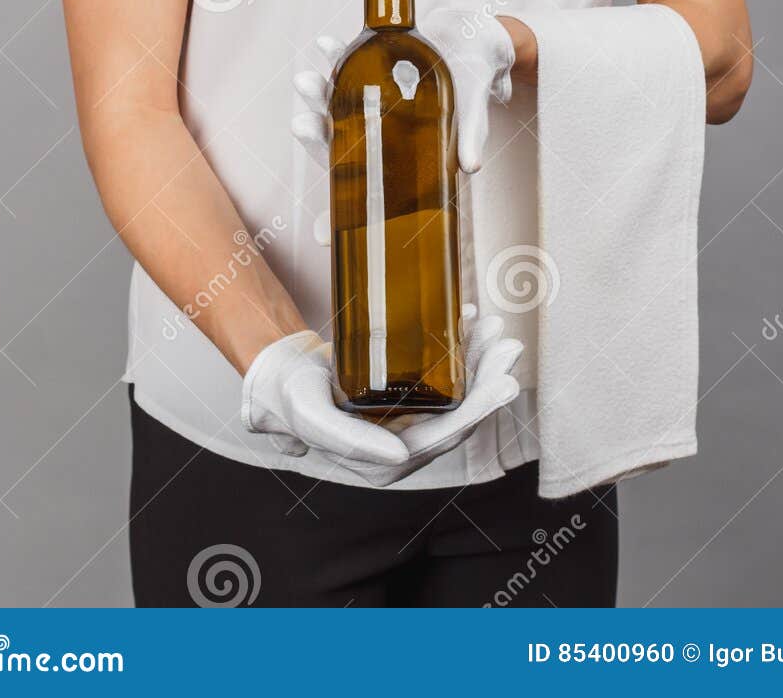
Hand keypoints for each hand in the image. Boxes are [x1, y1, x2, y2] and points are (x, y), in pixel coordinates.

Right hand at [240, 308, 522, 486]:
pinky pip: (439, 374)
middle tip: (508, 347)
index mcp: (387, 461)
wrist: (274, 377)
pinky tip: (467, 320)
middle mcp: (404, 443)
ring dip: (480, 361)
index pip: (446, 436)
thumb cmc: (289, 398)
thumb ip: (351, 441)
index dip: (479, 410)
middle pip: (460, 413)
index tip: (505, 382)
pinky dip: (457, 348)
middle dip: (489, 380)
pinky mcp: (403, 393)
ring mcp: (406, 417)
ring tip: (496, 330)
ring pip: (455, 392)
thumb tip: (403, 456)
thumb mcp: (312, 417)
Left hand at [292, 10, 515, 243]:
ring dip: (316, 92)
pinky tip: (326, 45)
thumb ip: (470, 136)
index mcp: (399, 152)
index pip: (365, 183)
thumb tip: (471, 166)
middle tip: (302, 125)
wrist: (476, 39)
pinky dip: (335, 53)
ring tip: (306, 81)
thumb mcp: (473, 113)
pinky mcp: (369, 62)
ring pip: (334, 101)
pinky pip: (347, 61)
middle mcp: (377, 126)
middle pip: (337, 138)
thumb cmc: (472, 86)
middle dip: (315, 132)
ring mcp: (370, 94)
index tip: (319, 236)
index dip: (343, 210)